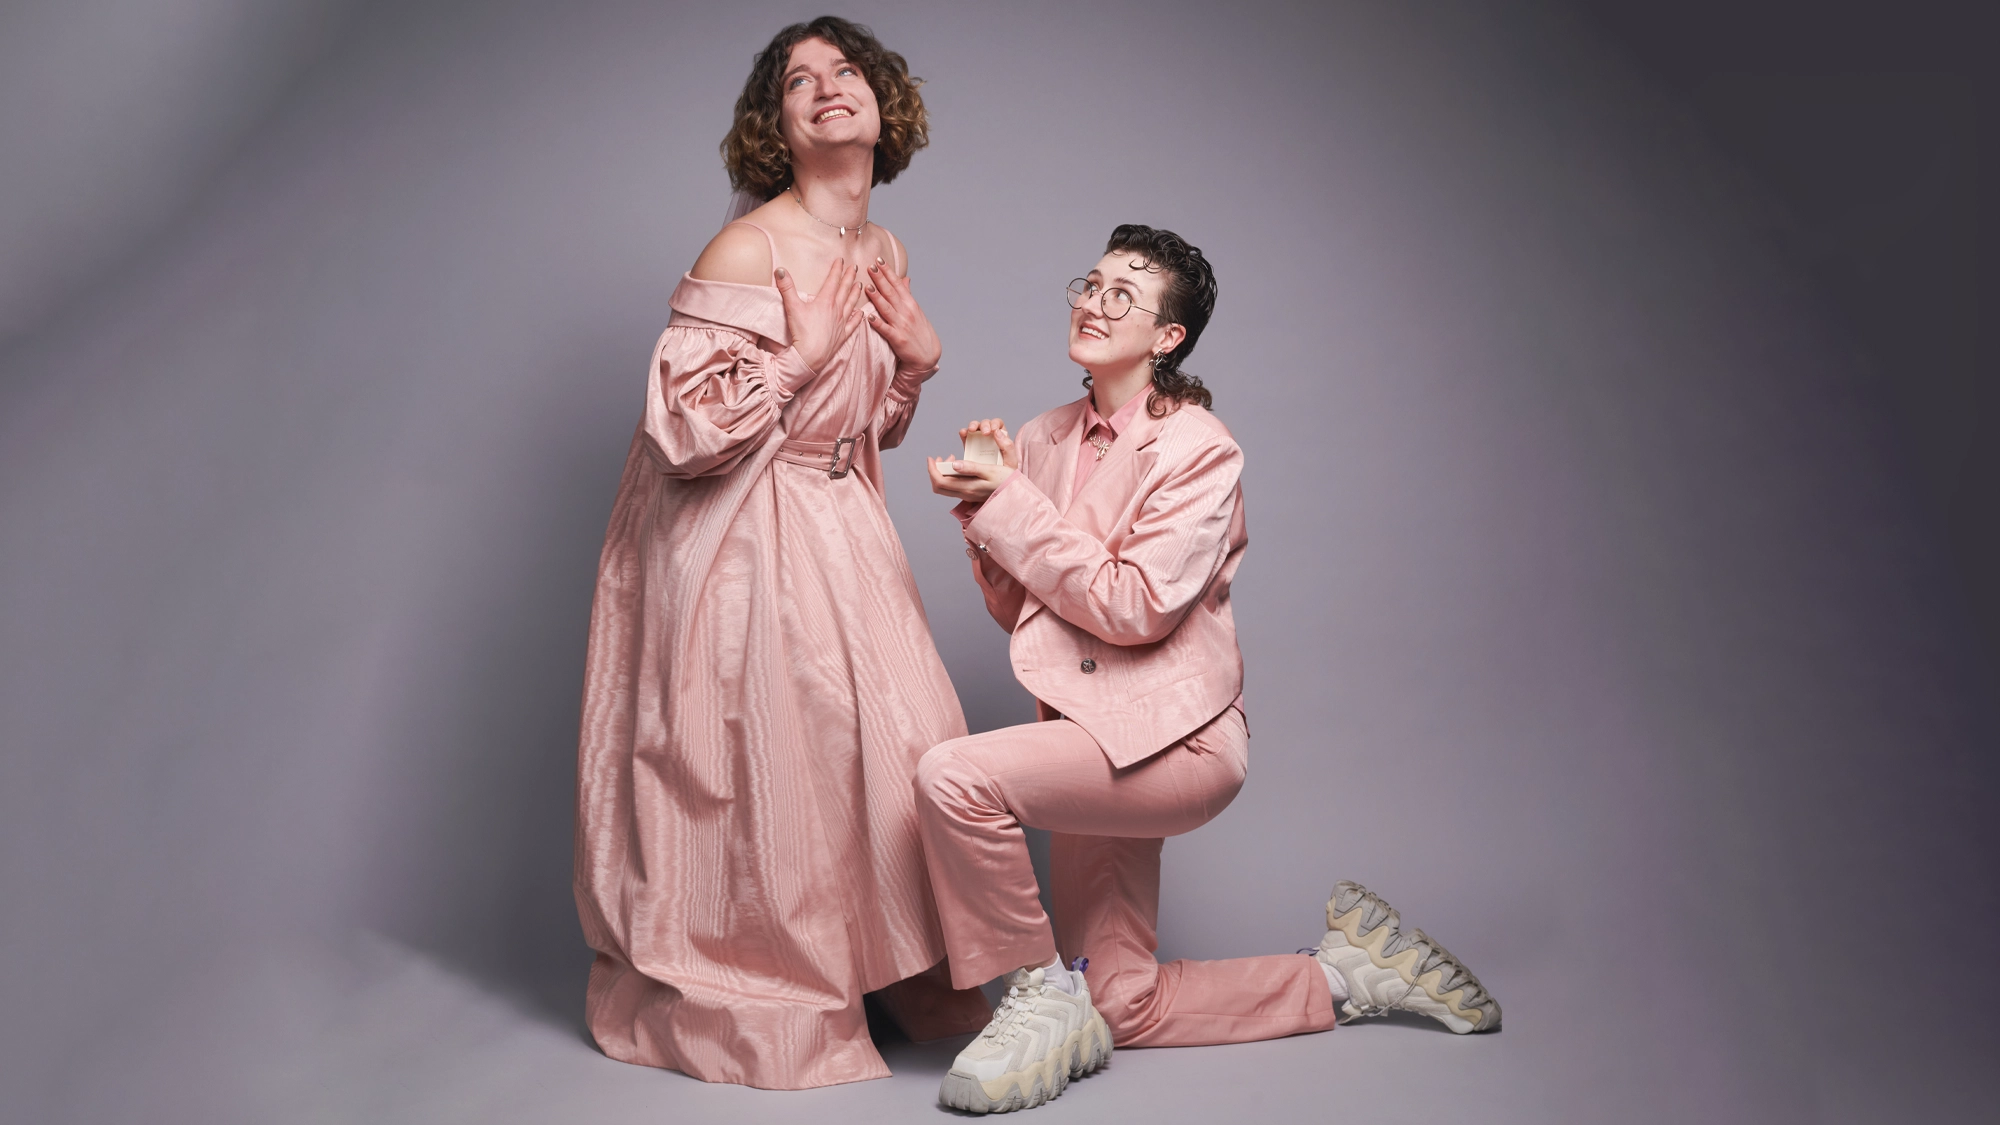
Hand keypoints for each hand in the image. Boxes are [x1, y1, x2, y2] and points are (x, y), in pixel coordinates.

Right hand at [776, 258, 866, 371]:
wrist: (810, 356)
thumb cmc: (802, 332)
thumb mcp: (792, 307)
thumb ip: (786, 287)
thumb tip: (780, 270)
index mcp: (825, 301)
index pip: (833, 280)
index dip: (837, 269)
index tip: (841, 260)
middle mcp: (836, 310)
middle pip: (845, 290)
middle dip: (849, 277)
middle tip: (854, 268)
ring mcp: (841, 323)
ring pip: (851, 305)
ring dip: (855, 294)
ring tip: (860, 286)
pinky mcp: (842, 336)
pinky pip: (853, 325)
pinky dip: (858, 318)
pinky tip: (861, 314)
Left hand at [864, 259, 942, 373]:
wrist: (927, 356)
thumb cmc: (919, 332)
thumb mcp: (916, 311)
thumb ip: (907, 294)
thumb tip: (905, 279)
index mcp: (910, 304)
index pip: (897, 284)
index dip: (888, 272)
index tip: (879, 260)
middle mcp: (906, 312)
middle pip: (891, 293)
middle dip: (880, 279)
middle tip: (870, 266)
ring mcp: (902, 325)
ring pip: (887, 309)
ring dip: (877, 298)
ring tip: (868, 286)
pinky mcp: (898, 339)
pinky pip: (886, 330)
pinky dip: (878, 324)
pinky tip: (869, 318)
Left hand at [927, 418, 1016, 502]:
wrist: (1017, 495)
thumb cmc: (1006, 480)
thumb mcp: (990, 470)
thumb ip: (971, 467)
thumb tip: (953, 464)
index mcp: (967, 487)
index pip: (940, 482)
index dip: (932, 469)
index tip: (932, 457)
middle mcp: (964, 494)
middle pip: (938, 487)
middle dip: (934, 472)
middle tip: (940, 458)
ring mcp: (967, 495)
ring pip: (945, 488)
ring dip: (942, 474)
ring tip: (951, 459)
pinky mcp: (971, 494)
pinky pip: (953, 488)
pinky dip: (950, 477)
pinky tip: (959, 467)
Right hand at [957, 417, 1019, 469]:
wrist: (994, 485)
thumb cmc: (1006, 474)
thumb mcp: (1010, 462)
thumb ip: (1007, 447)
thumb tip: (997, 433)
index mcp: (1001, 438)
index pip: (998, 424)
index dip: (994, 424)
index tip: (993, 430)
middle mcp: (989, 437)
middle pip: (985, 424)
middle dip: (983, 425)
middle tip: (984, 432)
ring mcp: (978, 441)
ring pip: (975, 427)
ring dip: (973, 426)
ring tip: (971, 431)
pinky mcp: (969, 446)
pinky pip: (965, 436)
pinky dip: (964, 433)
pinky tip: (963, 434)